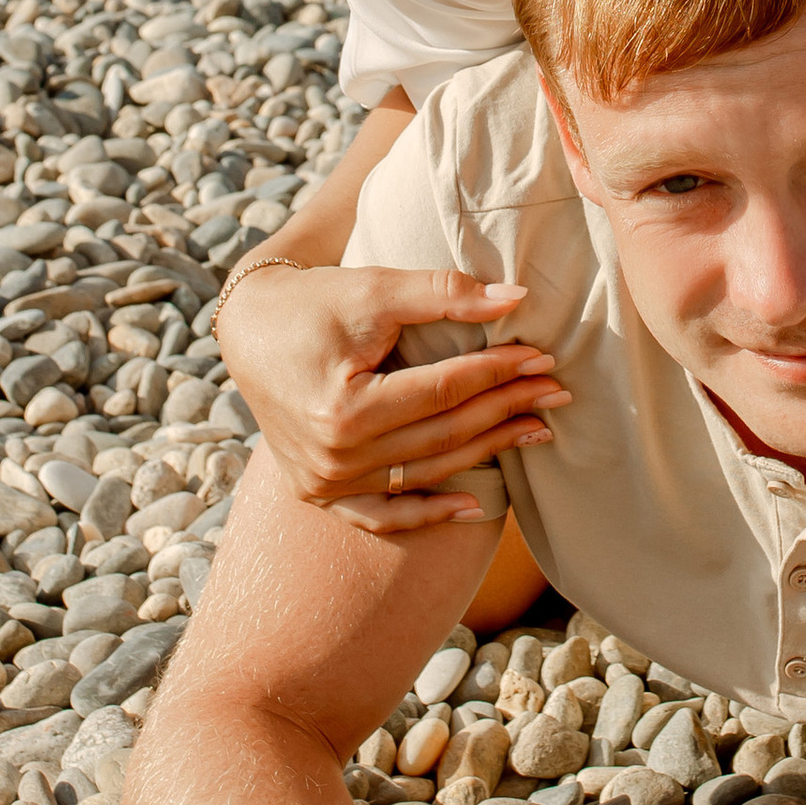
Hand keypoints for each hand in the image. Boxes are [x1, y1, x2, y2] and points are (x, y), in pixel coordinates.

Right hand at [218, 261, 563, 514]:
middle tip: (555, 391)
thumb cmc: (314, 301)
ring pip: (424, 473)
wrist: (249, 328)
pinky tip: (476, 506)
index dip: (498, 372)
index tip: (543, 357)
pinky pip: (381, 515)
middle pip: (441, 435)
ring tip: (536, 430)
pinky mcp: (319, 493)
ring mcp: (324, 483)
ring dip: (485, 453)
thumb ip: (445, 294)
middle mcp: (332, 458)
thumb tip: (518, 298)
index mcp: (344, 409)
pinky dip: (427, 513)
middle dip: (505, 410)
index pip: (443, 391)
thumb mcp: (376, 289)